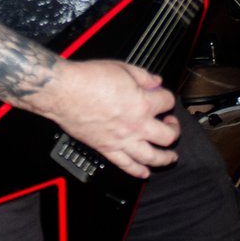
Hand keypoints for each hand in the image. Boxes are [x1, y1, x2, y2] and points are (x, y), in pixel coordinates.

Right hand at [37, 59, 178, 178]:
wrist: (64, 92)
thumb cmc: (88, 79)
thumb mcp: (122, 68)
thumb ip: (143, 76)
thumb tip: (155, 81)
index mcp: (143, 103)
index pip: (168, 102)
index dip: (167, 97)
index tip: (162, 95)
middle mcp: (136, 125)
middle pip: (168, 136)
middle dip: (174, 130)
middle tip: (171, 125)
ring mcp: (122, 140)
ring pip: (152, 157)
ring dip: (165, 158)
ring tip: (170, 156)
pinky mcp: (107, 149)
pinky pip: (127, 166)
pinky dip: (138, 171)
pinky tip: (144, 172)